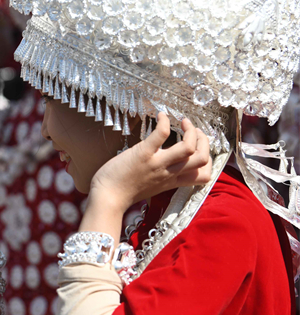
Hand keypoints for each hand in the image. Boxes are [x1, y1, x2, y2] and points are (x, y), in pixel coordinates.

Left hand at [90, 112, 211, 210]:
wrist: (107, 198)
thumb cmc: (122, 192)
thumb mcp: (150, 187)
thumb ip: (162, 176)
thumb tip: (164, 161)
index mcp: (172, 182)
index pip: (203, 175)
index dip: (208, 160)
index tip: (198, 148)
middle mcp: (169, 173)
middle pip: (202, 159)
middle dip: (204, 140)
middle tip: (194, 130)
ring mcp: (157, 164)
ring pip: (189, 148)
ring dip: (191, 130)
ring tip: (183, 122)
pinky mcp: (143, 154)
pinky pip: (161, 135)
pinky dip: (164, 122)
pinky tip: (162, 116)